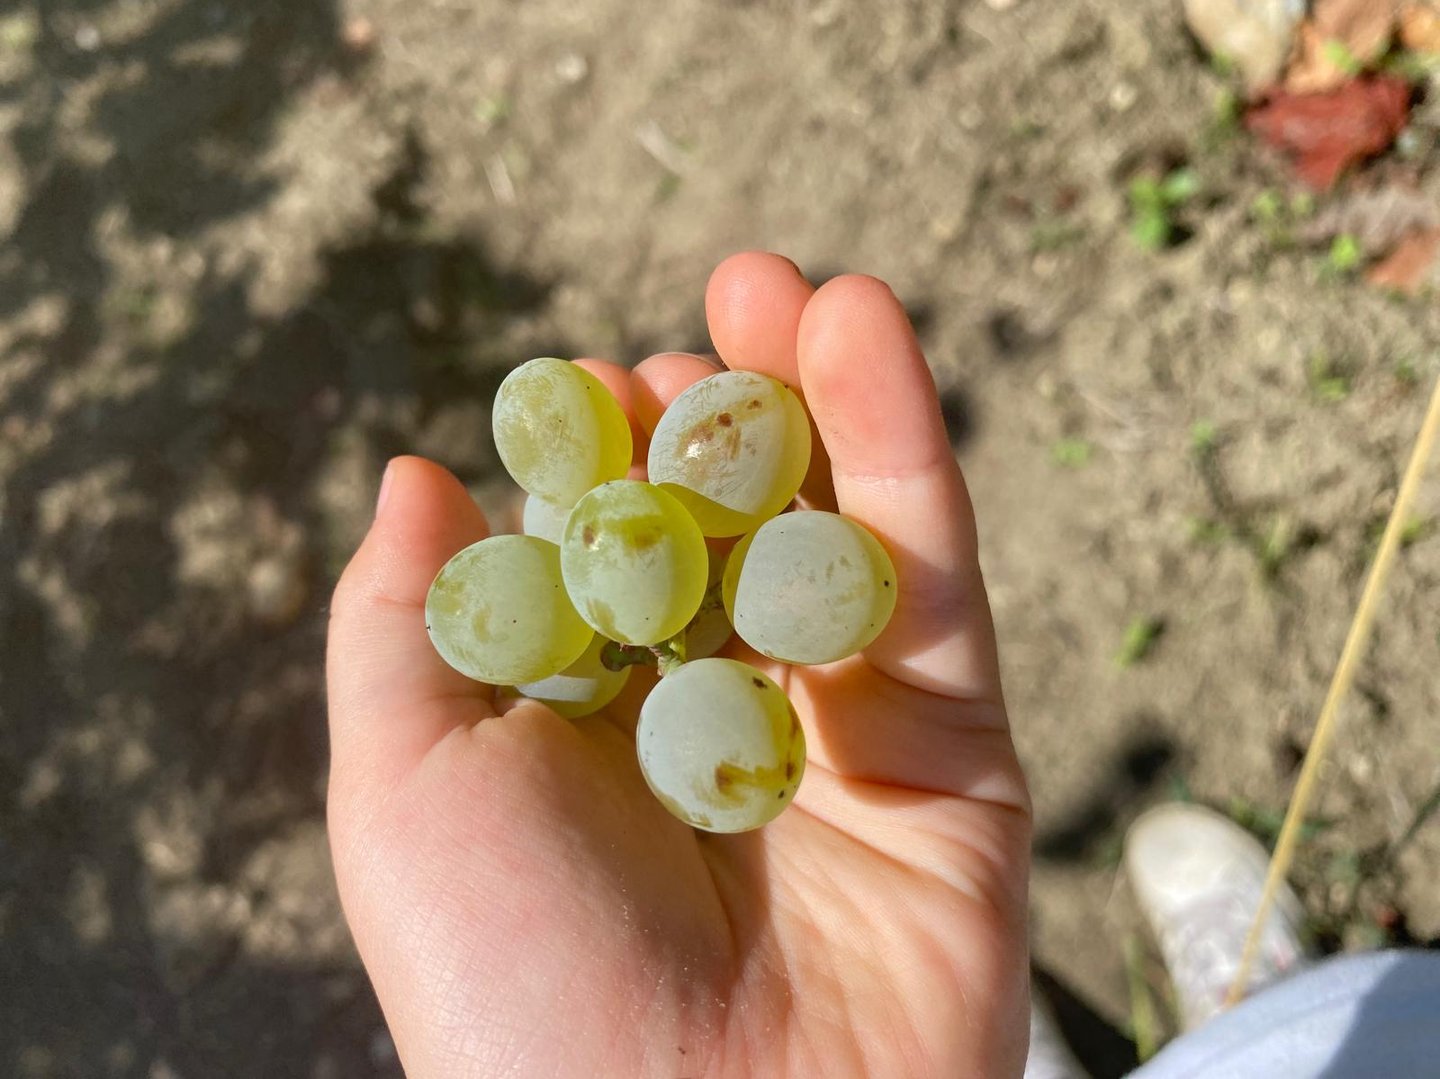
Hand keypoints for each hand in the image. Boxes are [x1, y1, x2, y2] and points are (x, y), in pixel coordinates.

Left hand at [327, 253, 1031, 1075]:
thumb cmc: (513, 983)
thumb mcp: (406, 790)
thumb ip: (404, 626)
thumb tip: (415, 472)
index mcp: (595, 719)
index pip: (618, 549)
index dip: (614, 454)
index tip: (603, 381)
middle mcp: (720, 712)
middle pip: (739, 527)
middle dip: (732, 410)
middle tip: (726, 292)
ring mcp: (842, 726)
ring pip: (842, 530)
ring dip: (825, 396)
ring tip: (793, 284)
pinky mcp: (952, 752)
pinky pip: (933, 583)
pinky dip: (905, 451)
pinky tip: (864, 334)